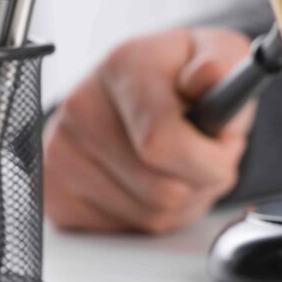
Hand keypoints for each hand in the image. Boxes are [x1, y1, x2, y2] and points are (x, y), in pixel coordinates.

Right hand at [44, 27, 255, 233]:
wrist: (140, 89)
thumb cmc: (187, 77)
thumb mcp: (223, 53)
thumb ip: (225, 62)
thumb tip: (209, 74)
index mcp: (126, 66)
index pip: (161, 141)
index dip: (209, 159)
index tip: (225, 147)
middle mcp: (81, 106)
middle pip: (164, 190)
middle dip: (204, 180)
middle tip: (207, 152)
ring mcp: (61, 151)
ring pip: (153, 215)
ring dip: (186, 200)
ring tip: (181, 163)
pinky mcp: (56, 192)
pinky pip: (129, 228)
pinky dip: (156, 215)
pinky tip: (153, 179)